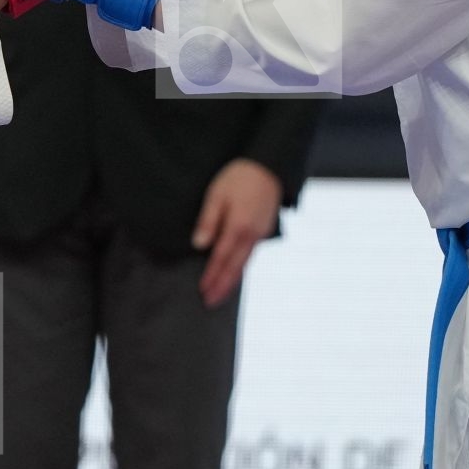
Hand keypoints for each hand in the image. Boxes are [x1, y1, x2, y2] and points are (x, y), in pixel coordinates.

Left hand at [192, 159, 280, 306]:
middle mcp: (252, 235)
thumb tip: (199, 246)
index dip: (212, 277)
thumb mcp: (217, 194)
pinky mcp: (265, 230)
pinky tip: (235, 271)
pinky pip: (251, 254)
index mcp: (238, 227)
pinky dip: (241, 266)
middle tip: (210, 302)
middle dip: (222, 286)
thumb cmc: (239, 177)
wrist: (269, 165)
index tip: (203, 291)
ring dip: (233, 279)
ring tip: (221, 293)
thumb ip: (208, 221)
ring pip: (245, 263)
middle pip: (235, 267)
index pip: (221, 259)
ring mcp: (261, 234)